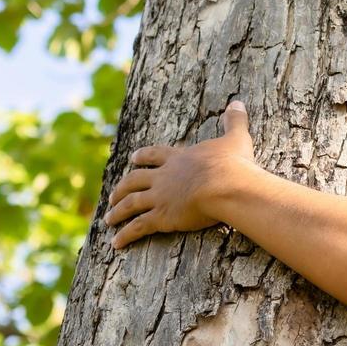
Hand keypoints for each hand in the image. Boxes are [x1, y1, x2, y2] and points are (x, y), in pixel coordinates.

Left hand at [104, 100, 257, 248]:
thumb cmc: (233, 164)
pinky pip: (138, 227)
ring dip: (117, 211)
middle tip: (113, 194)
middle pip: (135, 180)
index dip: (143, 156)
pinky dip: (125, 235)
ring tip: (108, 219)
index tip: (132, 158)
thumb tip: (237, 102)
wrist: (226, 185)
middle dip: (122, 187)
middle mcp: (163, 177)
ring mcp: (160, 197)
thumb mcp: (236, 139)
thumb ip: (234, 122)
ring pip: (131, 204)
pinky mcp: (161, 217)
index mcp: (179, 159)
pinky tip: (116, 243)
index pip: (154, 155)